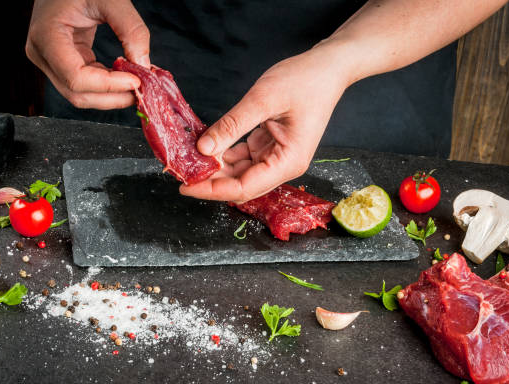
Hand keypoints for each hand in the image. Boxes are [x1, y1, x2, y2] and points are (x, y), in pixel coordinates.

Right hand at [26, 0, 149, 109]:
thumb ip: (131, 30)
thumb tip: (144, 65)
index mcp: (46, 35)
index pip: (76, 77)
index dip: (108, 85)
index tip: (136, 80)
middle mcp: (42, 54)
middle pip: (77, 94)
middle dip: (113, 97)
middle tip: (143, 91)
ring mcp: (50, 61)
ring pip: (82, 95)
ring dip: (112, 96)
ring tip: (138, 85)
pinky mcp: (62, 63)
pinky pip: (86, 85)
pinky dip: (109, 86)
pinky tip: (127, 78)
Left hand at [180, 43, 352, 202]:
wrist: (327, 68)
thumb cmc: (305, 81)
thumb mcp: (263, 99)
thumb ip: (232, 125)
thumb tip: (204, 148)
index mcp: (288, 162)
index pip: (244, 188)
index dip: (212, 190)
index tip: (185, 187)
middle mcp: (283, 165)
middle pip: (241, 185)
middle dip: (210, 182)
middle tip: (181, 172)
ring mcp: (276, 157)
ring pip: (240, 174)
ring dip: (216, 169)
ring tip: (188, 160)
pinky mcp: (270, 146)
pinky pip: (243, 158)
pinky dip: (224, 155)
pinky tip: (205, 148)